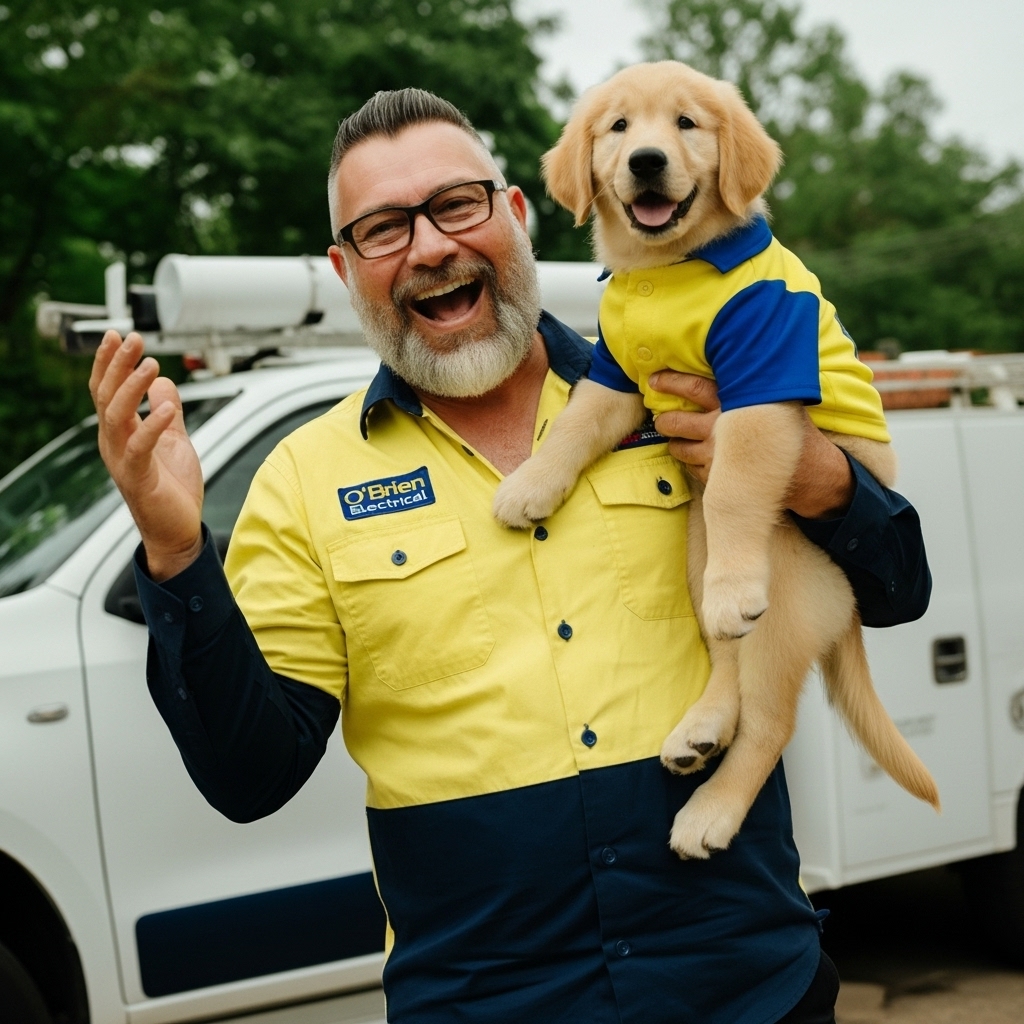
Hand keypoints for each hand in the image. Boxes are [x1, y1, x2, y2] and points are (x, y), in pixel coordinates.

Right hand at [89, 331, 203, 580]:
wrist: (178, 531)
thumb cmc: (173, 489)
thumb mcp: (174, 440)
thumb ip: (168, 413)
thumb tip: (165, 384)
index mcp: (120, 433)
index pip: (107, 390)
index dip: (110, 362)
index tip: (120, 335)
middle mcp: (114, 443)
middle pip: (107, 395)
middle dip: (118, 364)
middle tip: (134, 339)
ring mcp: (122, 460)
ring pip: (117, 415)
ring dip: (132, 387)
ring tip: (151, 365)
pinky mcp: (137, 477)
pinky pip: (140, 446)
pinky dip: (154, 424)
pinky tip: (170, 405)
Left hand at [648, 370, 853, 518]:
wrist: (810, 472)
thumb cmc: (791, 429)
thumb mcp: (775, 399)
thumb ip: (749, 386)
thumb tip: (727, 364)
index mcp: (736, 404)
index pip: (693, 388)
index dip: (670, 382)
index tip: (654, 379)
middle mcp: (722, 430)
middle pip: (676, 422)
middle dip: (663, 420)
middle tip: (660, 416)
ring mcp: (718, 457)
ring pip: (679, 449)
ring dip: (674, 443)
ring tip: (677, 438)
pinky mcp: (718, 479)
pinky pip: (691, 469)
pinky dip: (691, 462)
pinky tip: (699, 457)